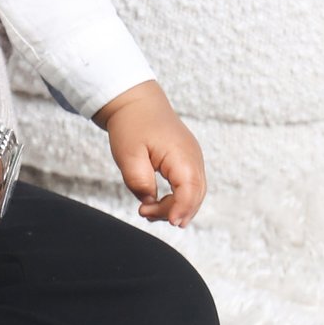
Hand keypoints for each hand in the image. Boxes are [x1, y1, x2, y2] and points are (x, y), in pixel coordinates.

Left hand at [96, 81, 206, 226]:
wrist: (135, 102)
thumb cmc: (131, 125)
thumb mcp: (128, 155)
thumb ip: (140, 183)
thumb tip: (150, 202)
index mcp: (181, 154)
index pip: (190, 190)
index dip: (182, 209)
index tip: (170, 222)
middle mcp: (193, 157)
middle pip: (195, 196)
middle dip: (174, 211)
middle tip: (145, 213)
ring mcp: (193, 158)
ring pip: (195, 193)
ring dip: (176, 207)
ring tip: (149, 211)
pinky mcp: (188, 160)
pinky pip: (190, 186)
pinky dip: (178, 199)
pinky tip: (160, 204)